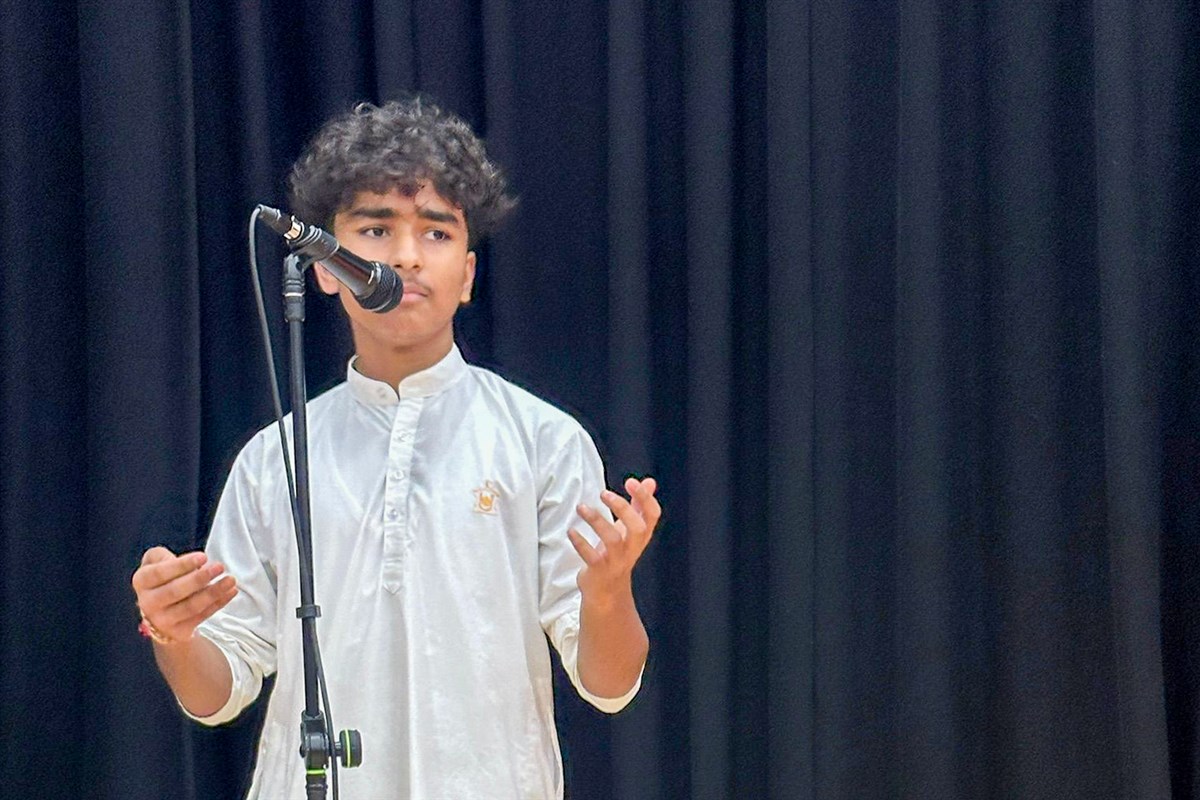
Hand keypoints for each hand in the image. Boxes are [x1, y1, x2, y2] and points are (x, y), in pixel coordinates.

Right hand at [130, 547, 237, 644]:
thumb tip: (186, 562)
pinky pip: (202, 617)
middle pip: (175, 591)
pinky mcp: (178, 632)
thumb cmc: (163, 578)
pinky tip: (231, 591)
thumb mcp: (156, 561)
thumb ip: (163, 556)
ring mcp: (162, 621)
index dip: (182, 565)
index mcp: (141, 581)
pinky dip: (218, 603)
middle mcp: (148, 603)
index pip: (159, 573)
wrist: (161, 611)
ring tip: (231, 579)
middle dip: (199, 579)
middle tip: (220, 567)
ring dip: (213, 592)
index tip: (204, 556)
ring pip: (190, 607)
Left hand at [568, 476, 660, 605]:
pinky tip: (571, 531)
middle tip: (603, 493)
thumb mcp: (630, 530)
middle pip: (636, 528)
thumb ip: (639, 506)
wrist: (607, 591)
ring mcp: (616, 560)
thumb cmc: (618, 554)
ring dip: (596, 521)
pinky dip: (580, 542)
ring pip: (612, 540)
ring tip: (581, 507)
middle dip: (622, 508)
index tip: (631, 482)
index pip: (652, 515)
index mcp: (641, 536)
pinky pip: (591, 556)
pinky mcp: (599, 570)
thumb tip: (649, 482)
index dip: (645, 498)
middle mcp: (632, 548)